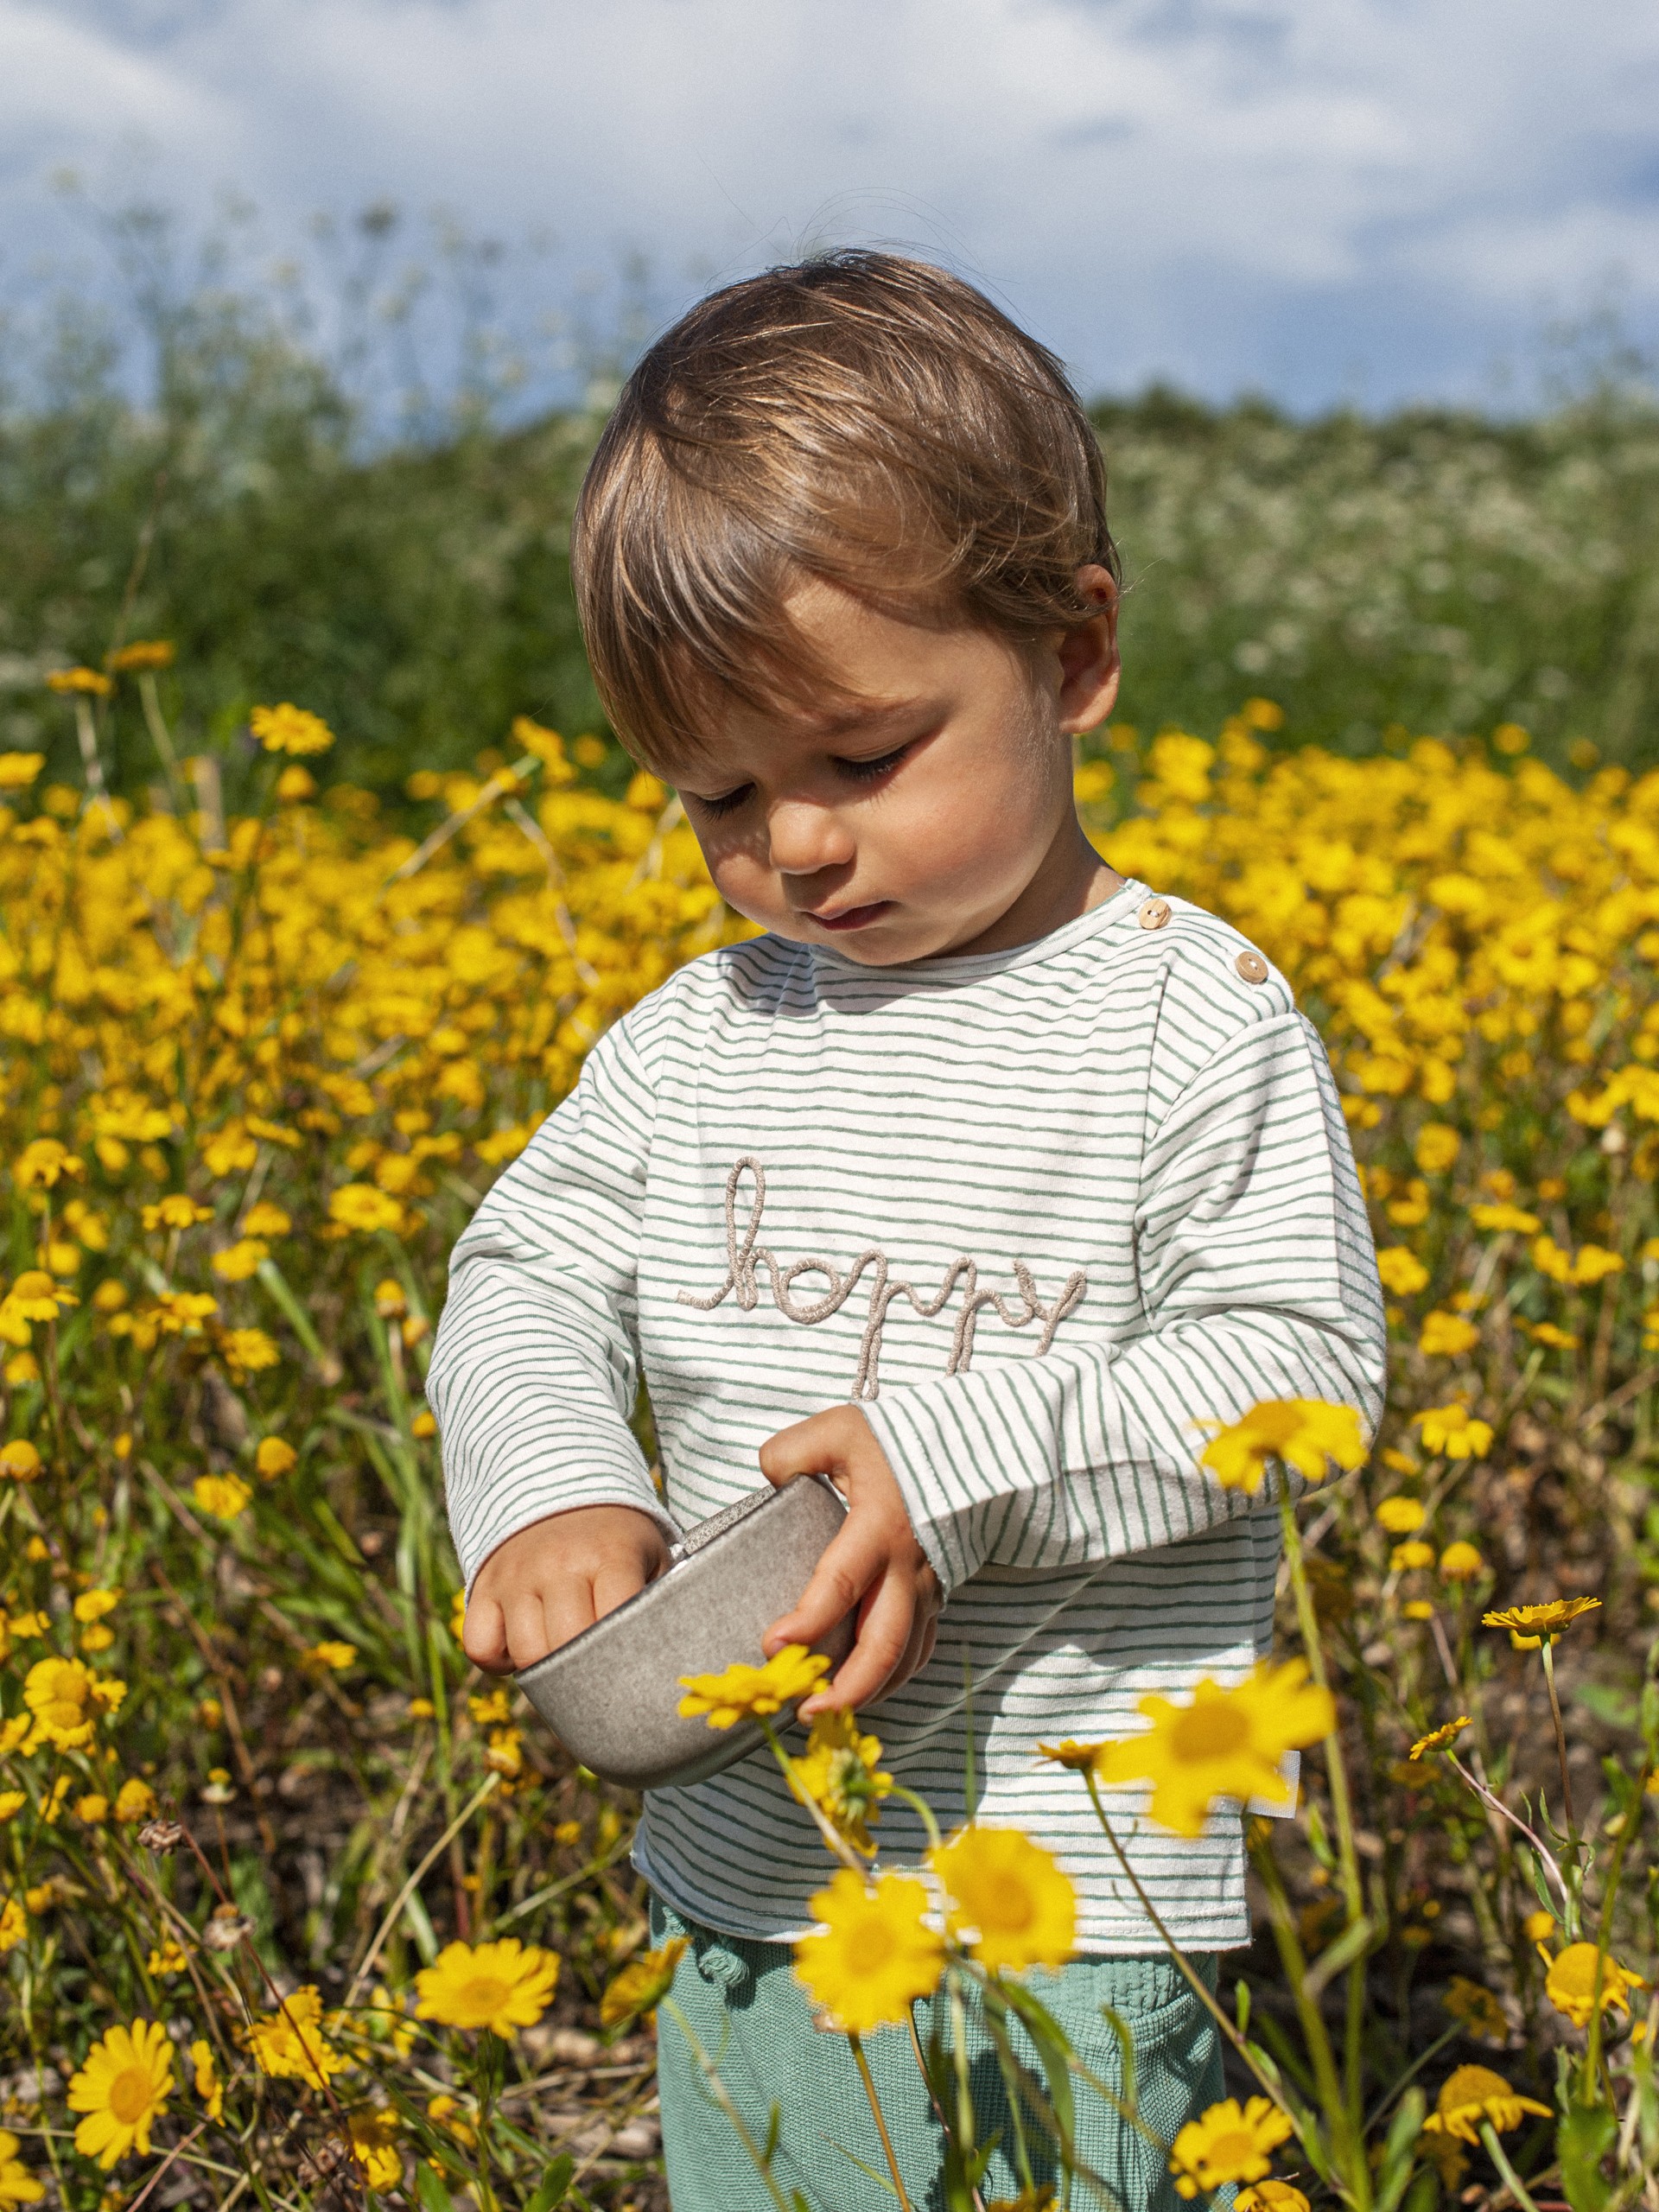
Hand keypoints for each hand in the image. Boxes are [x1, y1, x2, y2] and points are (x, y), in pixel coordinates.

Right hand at [461, 1504, 670, 1674]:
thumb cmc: (617, 1542)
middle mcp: (559, 1562)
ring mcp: (517, 1574)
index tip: (632, 1671)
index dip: (624, 1656)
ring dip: (545, 1668)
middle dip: (586, 1671)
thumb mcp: (650, 1556)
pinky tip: (522, 1646)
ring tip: (563, 1655)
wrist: (562, 1493)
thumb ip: (659, 1602)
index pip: (616, 1621)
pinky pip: (480, 1646)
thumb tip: (668, 1662)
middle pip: (569, 1646)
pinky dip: (498, 1660)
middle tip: (597, 1671)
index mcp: (610, 1554)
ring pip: (527, 1653)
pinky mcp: (484, 1586)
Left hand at [759, 1405, 940, 1715]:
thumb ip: (793, 1451)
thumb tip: (768, 1478)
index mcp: (879, 1527)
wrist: (966, 1452)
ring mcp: (927, 1588)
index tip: (773, 1647)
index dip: (807, 1621)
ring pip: (903, 1658)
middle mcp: (907, 1568)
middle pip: (883, 1644)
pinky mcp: (935, 1597)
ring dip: (866, 1692)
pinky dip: (892, 1678)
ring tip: (823, 1714)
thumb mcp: (840, 1430)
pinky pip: (918, 1649)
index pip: (840, 1584)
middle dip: (844, 1687)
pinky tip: (862, 1691)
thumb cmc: (898, 1443)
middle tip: (803, 1712)